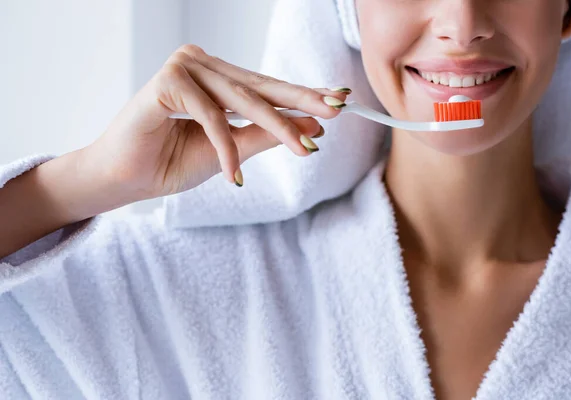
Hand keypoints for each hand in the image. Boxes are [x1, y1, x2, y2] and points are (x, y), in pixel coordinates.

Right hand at [83, 44, 350, 200]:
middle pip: (260, 87)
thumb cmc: (170, 162)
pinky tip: (233, 173)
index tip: (338, 102)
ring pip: (241, 100)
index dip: (302, 96)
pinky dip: (224, 146)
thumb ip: (265, 136)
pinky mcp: (166, 82)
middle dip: (301, 102)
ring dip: (276, 126)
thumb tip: (310, 127)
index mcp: (215, 77)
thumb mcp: (230, 151)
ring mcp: (183, 68)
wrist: (123, 179)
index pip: (265, 86)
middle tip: (336, 110)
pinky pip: (209, 117)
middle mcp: (201, 64)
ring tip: (305, 149)